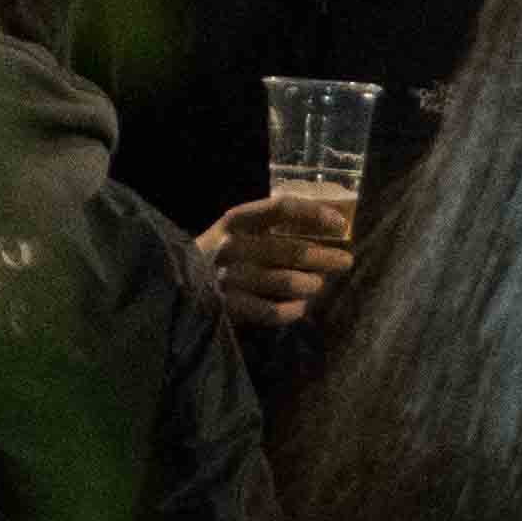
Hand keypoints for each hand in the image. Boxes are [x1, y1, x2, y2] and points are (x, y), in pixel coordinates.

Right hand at [196, 184, 355, 325]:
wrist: (176, 285)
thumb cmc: (220, 255)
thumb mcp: (237, 232)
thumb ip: (270, 226)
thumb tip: (328, 225)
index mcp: (236, 220)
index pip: (281, 208)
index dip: (314, 214)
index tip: (339, 223)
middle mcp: (232, 246)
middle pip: (290, 249)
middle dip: (324, 257)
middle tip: (345, 262)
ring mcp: (229, 277)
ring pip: (286, 281)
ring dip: (310, 284)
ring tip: (317, 284)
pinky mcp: (228, 307)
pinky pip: (272, 312)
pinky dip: (292, 311)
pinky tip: (299, 308)